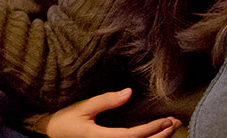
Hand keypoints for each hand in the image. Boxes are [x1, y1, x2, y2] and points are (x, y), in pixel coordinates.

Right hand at [41, 89, 178, 137]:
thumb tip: (128, 92)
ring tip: (170, 127)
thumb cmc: (65, 120)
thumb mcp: (83, 107)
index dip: (151, 129)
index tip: (165, 120)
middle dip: (161, 135)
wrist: (51, 132)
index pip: (132, 136)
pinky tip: (156, 135)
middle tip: (175, 122)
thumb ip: (105, 100)